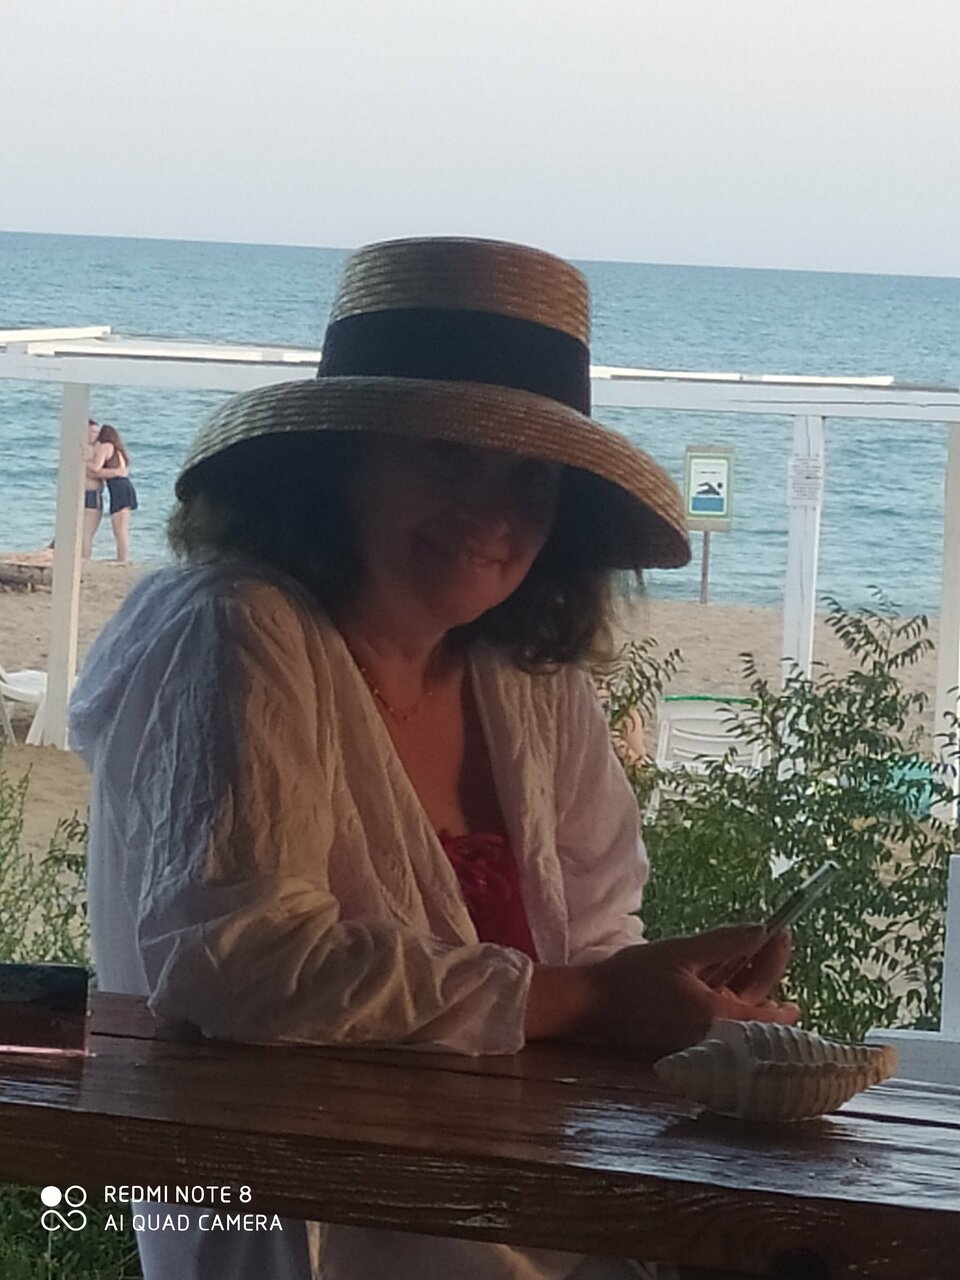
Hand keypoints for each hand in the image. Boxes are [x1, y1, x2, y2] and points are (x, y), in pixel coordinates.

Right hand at [526, 925, 797, 1053]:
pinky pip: (723, 1016)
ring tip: (749, 944)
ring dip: (750, 978)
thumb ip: (725, 943)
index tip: (783, 933)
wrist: (592, 1006)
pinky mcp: (691, 1037)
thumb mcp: (681, 952)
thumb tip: (763, 929)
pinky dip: (730, 991)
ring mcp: (705, 1041)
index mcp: (719, 1020)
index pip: (772, 1005)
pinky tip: (725, 967)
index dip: (779, 965)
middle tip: (771, 933)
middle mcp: (718, 1038)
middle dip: (767, 967)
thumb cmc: (634, 977)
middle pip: (759, 1006)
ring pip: (742, 1011)